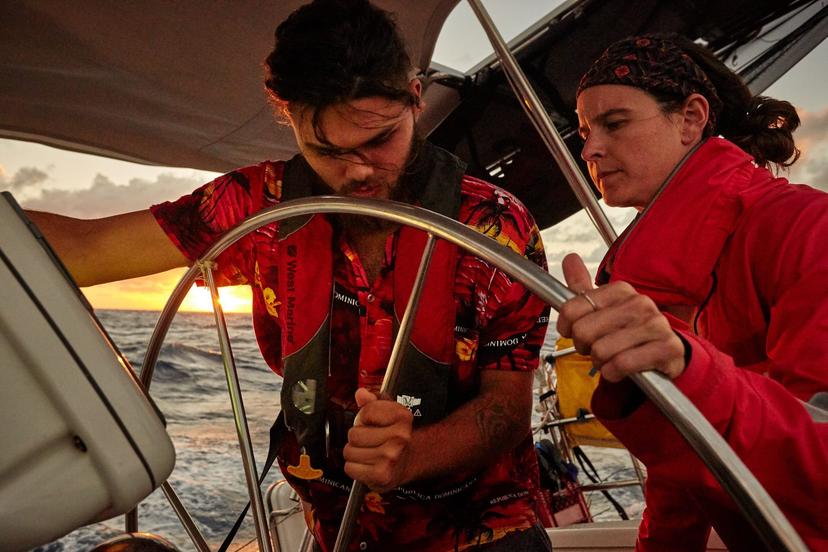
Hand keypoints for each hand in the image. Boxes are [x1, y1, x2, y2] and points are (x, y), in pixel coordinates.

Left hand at [343, 388, 413, 492]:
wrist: (408, 462)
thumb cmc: (395, 436)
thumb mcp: (388, 412)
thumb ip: (373, 401)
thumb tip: (361, 394)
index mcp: (402, 416)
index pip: (366, 412)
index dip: (363, 418)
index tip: (372, 423)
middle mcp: (400, 437)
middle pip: (354, 434)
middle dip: (357, 437)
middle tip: (370, 440)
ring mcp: (391, 457)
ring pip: (349, 451)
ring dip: (355, 453)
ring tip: (369, 452)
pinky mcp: (381, 475)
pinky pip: (350, 468)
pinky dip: (355, 468)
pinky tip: (367, 464)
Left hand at [556, 253, 685, 381]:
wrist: (664, 352)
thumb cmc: (628, 330)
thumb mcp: (604, 308)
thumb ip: (583, 286)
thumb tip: (570, 257)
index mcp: (621, 290)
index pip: (571, 309)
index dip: (566, 328)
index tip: (574, 332)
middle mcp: (639, 303)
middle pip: (583, 331)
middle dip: (583, 347)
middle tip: (595, 348)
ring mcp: (655, 325)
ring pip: (601, 350)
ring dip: (599, 362)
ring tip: (610, 358)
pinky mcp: (666, 348)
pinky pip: (622, 365)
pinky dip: (613, 372)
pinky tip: (620, 369)